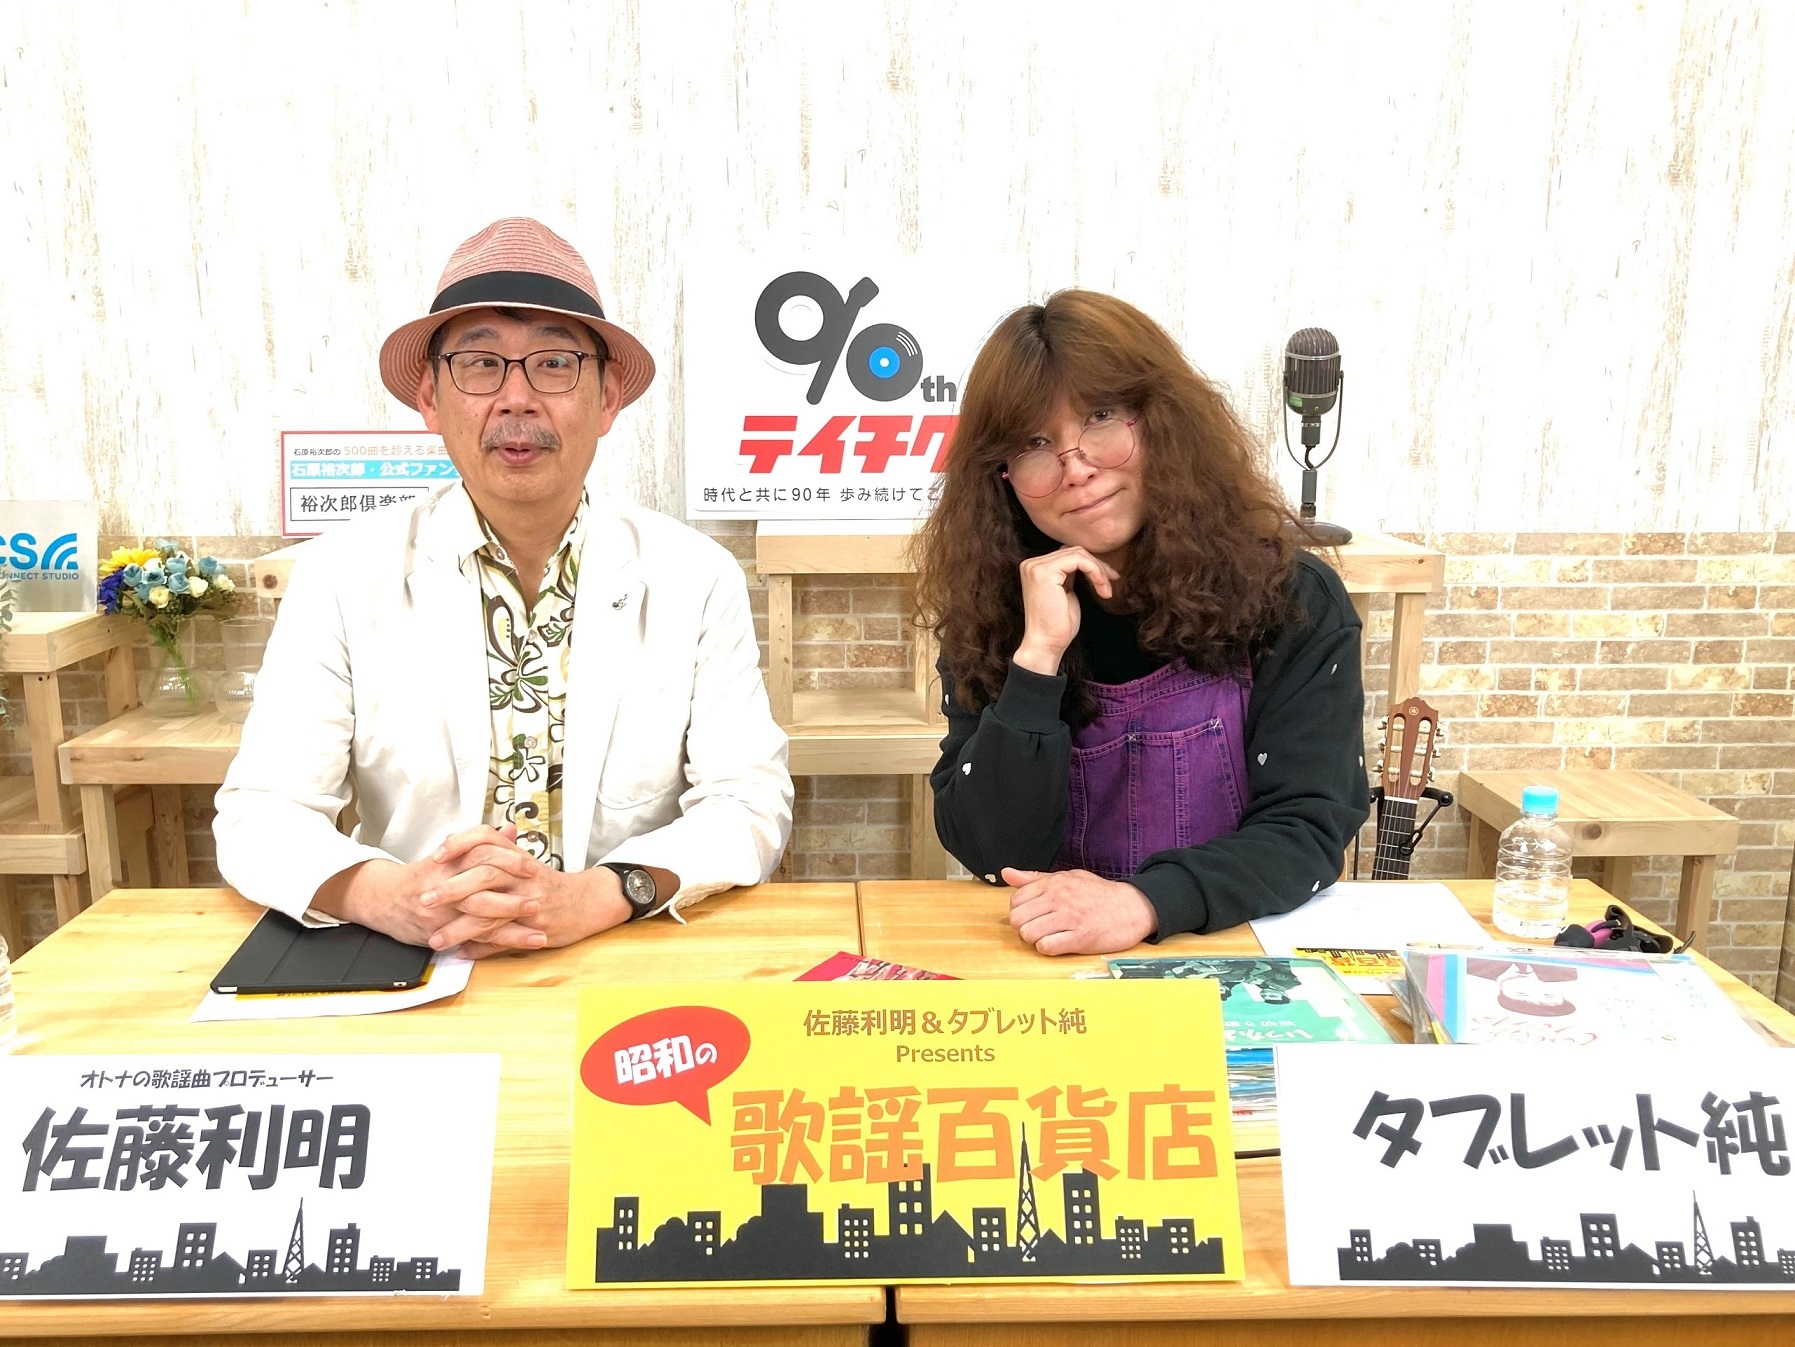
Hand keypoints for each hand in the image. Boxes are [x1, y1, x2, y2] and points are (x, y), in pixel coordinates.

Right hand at [310, 825, 539, 947]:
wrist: (382, 899)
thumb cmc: (422, 876)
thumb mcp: (450, 855)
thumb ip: (482, 843)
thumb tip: (511, 829)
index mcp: (450, 862)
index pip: (482, 855)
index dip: (509, 861)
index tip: (533, 867)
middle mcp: (445, 885)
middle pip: (483, 887)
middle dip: (513, 897)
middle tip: (540, 900)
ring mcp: (442, 912)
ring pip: (480, 917)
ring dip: (513, 926)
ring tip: (539, 930)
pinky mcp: (439, 933)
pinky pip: (471, 939)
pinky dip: (496, 945)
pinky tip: (516, 947)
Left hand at [424, 828, 630, 956]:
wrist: (589, 901)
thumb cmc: (551, 884)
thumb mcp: (524, 862)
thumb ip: (496, 853)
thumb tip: (461, 844)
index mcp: (517, 857)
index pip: (486, 840)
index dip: (460, 844)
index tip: (436, 855)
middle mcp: (523, 876)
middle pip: (484, 874)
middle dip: (451, 888)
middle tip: (424, 899)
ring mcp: (529, 902)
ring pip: (490, 912)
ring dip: (459, 927)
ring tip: (435, 939)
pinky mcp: (535, 927)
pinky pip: (503, 938)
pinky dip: (481, 947)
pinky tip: (461, 952)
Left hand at [1002, 866, 1157, 955]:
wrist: (1133, 907)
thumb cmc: (1098, 894)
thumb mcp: (1068, 877)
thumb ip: (1035, 878)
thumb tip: (1006, 873)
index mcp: (1054, 882)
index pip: (1016, 900)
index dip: (1020, 911)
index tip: (1033, 915)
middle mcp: (1060, 898)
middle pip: (1017, 918)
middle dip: (1024, 927)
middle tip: (1039, 928)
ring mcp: (1070, 917)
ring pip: (1028, 934)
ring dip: (1035, 939)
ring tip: (1049, 936)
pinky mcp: (1081, 937)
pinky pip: (1047, 947)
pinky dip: (1048, 948)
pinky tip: (1059, 943)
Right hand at [1013, 547, 1119, 674]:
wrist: (1047, 644)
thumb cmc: (1058, 625)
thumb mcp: (1066, 593)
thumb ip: (1070, 575)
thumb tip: (1088, 561)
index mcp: (1035, 568)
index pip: (1068, 555)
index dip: (1091, 564)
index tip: (1108, 579)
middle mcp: (1032, 564)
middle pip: (1074, 551)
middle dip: (1097, 566)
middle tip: (1111, 582)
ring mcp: (1036, 566)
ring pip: (1078, 554)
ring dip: (1098, 570)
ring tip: (1106, 590)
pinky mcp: (1044, 572)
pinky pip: (1078, 560)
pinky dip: (1095, 571)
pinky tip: (1101, 588)